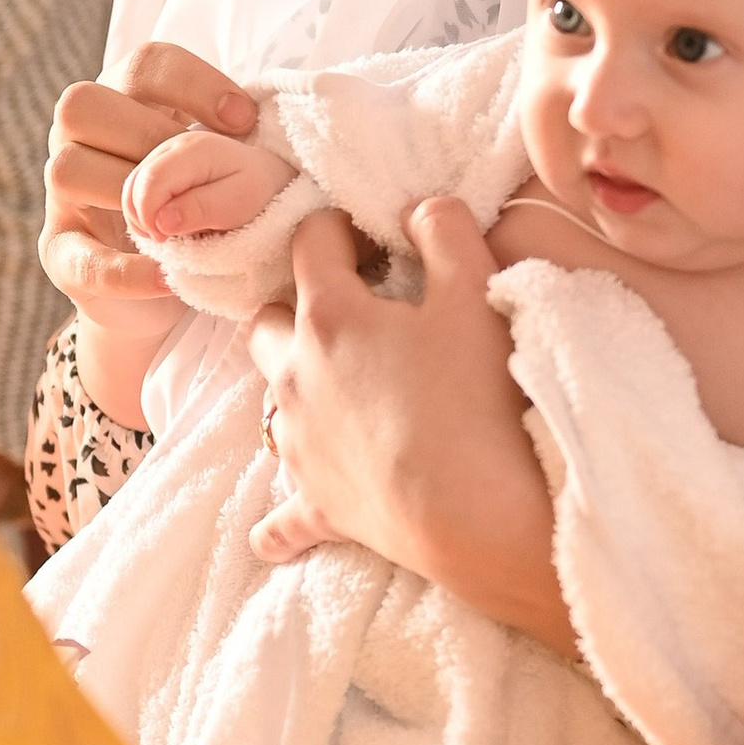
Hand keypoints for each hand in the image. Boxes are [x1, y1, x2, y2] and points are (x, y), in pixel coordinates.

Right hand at [41, 43, 258, 328]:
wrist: (163, 291)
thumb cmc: (196, 208)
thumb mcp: (216, 167)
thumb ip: (225, 137)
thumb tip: (248, 119)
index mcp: (123, 103)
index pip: (144, 64)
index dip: (194, 83)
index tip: (245, 121)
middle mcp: (78, 140)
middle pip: (82, 103)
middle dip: (149, 133)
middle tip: (201, 170)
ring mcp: (62, 197)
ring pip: (67, 170)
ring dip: (129, 193)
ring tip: (177, 225)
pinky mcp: (61, 255)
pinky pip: (81, 256)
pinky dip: (127, 270)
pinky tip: (169, 277)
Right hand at [121, 126, 294, 247]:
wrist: (267, 179)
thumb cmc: (258, 193)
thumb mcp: (239, 203)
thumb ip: (201, 209)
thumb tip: (161, 223)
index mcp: (191, 148)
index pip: (150, 184)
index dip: (150, 218)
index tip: (167, 239)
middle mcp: (169, 144)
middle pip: (131, 186)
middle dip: (141, 219)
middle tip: (167, 239)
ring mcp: (158, 154)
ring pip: (128, 191)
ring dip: (141, 219)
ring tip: (170, 235)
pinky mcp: (154, 167)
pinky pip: (132, 194)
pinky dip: (142, 215)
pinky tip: (164, 225)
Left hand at [245, 198, 574, 652]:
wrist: (473, 514)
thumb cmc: (475, 397)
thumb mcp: (476, 291)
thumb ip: (445, 231)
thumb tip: (419, 209)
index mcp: (328, 315)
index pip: (311, 242)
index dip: (341, 228)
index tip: (373, 236)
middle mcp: (294, 375)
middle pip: (267, 321)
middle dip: (297, 304)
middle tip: (351, 307)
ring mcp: (298, 443)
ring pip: (269, 400)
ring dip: (294, 384)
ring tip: (339, 385)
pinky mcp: (316, 503)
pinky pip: (281, 515)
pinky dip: (279, 518)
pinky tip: (269, 536)